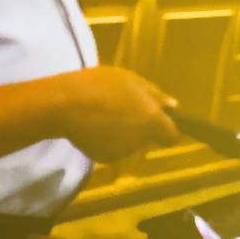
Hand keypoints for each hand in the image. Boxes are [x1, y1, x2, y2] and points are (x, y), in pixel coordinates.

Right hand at [56, 67, 180, 162]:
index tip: (158, 120)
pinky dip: (107, 140)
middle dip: (140, 126)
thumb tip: (173, 107)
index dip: (168, 129)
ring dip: (123, 132)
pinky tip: (93, 127)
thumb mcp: (131, 80)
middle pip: (148, 137)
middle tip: (121, 108)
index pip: (172, 136)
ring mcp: (123, 152)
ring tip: (103, 114)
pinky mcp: (104, 158)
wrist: (65, 105)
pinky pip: (113, 148)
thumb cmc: (100, 85)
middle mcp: (141, 140)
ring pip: (130, 143)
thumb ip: (155, 95)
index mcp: (152, 120)